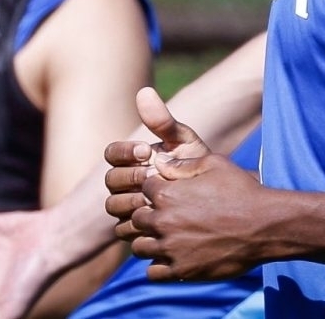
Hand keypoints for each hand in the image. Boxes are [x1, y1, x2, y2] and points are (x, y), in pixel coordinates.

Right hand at [103, 88, 213, 239]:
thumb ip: (163, 121)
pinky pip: (123, 230)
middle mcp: (124, 184)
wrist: (214, 201)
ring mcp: (126, 209)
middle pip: (110, 181)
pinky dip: (137, 224)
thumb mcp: (183, 142)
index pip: (111, 153)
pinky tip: (158, 219)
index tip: (145, 151)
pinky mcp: (134, 232)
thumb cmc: (195, 167)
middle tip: (152, 176)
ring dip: (132, 202)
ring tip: (155, 199)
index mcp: (131, 160)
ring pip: (113, 207)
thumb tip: (144, 91)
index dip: (123, 152)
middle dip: (129, 178)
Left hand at [131, 152, 264, 282]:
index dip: (155, 191)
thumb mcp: (214, 164)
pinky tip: (174, 258)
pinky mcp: (182, 270)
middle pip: (136, 219)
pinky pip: (152, 273)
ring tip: (168, 240)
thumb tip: (159, 161)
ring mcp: (171, 248)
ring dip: (150, 242)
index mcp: (166, 194)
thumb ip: (182, 164)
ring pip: (140, 247)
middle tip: (169, 218)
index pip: (142, 190)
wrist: (265, 226)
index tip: (169, 195)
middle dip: (148, 216)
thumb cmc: (242, 191)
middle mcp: (163, 221)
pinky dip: (159, 267)